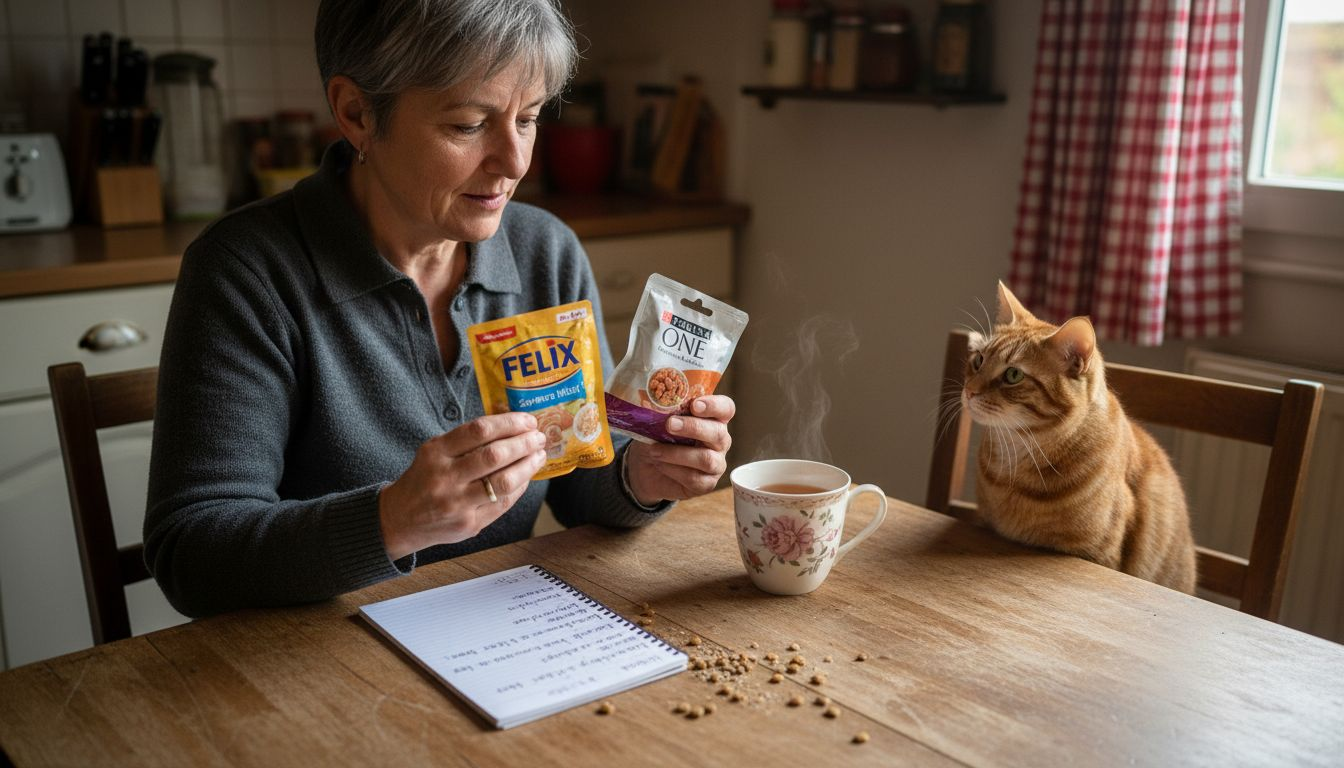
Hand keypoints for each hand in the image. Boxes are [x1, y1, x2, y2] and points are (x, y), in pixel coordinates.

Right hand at [379, 413, 547, 559]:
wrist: (401, 519)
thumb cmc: (426, 478)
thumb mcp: (435, 451)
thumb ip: (468, 440)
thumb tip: (514, 426)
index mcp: (436, 452)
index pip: (479, 431)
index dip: (509, 423)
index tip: (528, 420)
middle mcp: (445, 478)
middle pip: (494, 456)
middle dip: (524, 444)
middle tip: (538, 437)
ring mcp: (457, 504)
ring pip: (503, 482)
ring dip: (527, 466)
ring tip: (538, 456)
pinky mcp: (469, 524)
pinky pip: (503, 503)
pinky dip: (519, 487)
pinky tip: (525, 477)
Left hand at [625, 395, 734, 505]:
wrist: (645, 467)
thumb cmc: (657, 438)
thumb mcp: (658, 421)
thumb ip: (665, 413)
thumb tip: (659, 405)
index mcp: (713, 419)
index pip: (725, 408)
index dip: (714, 406)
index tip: (695, 405)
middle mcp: (719, 441)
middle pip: (718, 433)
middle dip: (693, 427)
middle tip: (670, 424)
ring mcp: (716, 464)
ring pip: (706, 459)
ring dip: (677, 454)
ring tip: (655, 451)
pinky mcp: (707, 484)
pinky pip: (694, 478)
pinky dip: (673, 470)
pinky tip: (660, 465)